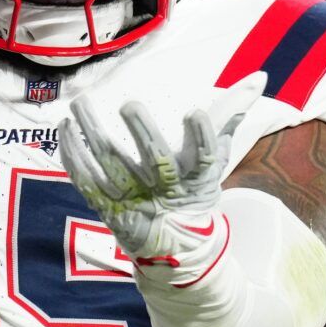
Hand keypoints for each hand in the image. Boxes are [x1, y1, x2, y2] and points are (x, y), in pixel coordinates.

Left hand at [58, 73, 264, 274]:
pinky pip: (86, 182)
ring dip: (93, 135)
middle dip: (144, 133)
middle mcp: (167, 192)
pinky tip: (65, 129)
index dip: (203, 136)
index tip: (196, 112)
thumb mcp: (219, 157)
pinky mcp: (109, 209)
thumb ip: (233, 113)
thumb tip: (260, 76)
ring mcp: (135, 202)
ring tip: (81, 104)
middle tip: (130, 105)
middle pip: (156, 162)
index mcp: (198, 179)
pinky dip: (73, 156)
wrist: (176, 251)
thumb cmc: (196, 190)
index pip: (207, 157)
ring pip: (112, 167)